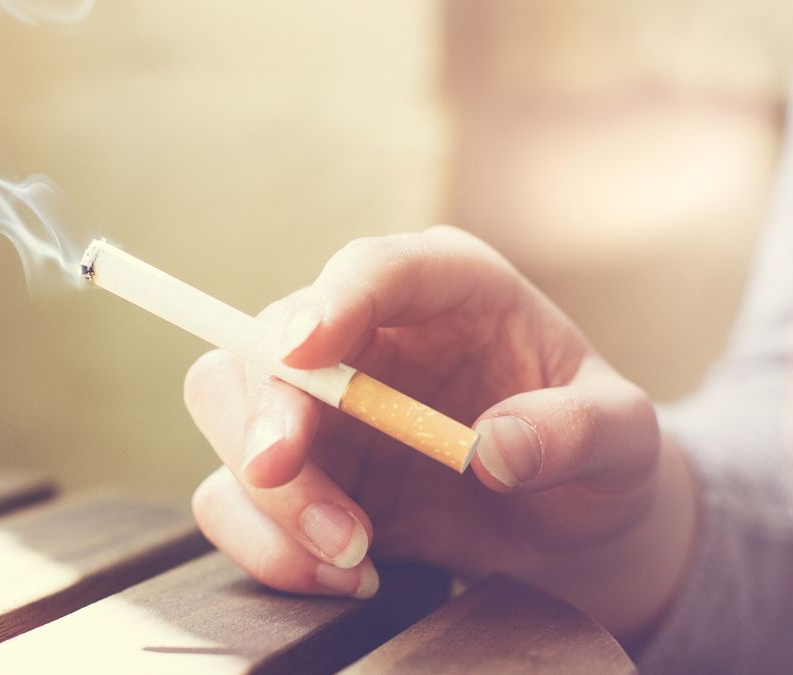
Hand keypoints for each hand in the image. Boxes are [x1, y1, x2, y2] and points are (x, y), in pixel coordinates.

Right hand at [184, 226, 695, 642]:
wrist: (563, 528)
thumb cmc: (594, 459)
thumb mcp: (624, 441)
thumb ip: (579, 431)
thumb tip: (496, 449)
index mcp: (446, 289)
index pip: (373, 269)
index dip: (331, 301)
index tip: (303, 350)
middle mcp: (366, 334)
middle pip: (263, 342)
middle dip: (263, 412)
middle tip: (283, 475)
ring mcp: (321, 403)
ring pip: (227, 412)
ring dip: (267, 494)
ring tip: (351, 556)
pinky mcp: (299, 470)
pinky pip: (233, 495)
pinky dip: (268, 544)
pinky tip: (345, 574)